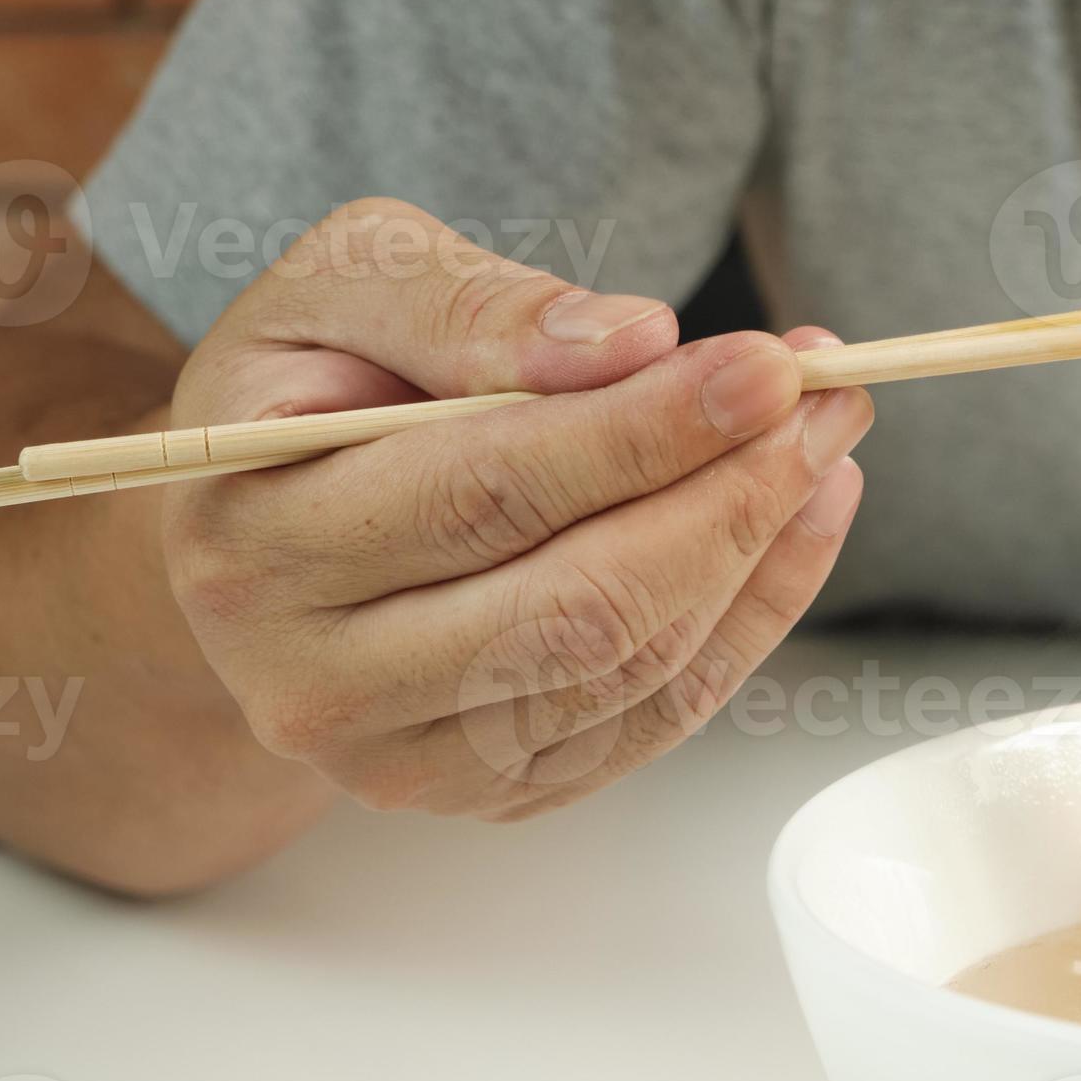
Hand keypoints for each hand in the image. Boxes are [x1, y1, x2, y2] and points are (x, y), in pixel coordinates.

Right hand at [160, 198, 871, 819]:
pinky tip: (799, 517)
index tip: (768, 367)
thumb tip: (633, 342)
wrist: (258, 533)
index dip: (646, 431)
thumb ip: (470, 303)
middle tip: (824, 396)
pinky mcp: (493, 792)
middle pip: (580, 604)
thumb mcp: (343, 288)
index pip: (490, 492)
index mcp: (256, 542)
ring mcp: (406, 760)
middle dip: (728, 495)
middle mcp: (317, 683)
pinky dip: (753, 613)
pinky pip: (657, 717)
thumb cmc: (311, 390)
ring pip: (634, 670)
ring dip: (758, 549)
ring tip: (822, 439)